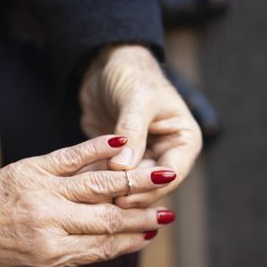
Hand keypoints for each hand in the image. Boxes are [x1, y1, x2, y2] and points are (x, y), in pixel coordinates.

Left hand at [0, 135, 176, 266]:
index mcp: (48, 255)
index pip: (102, 247)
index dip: (131, 241)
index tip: (155, 234)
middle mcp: (49, 223)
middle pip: (108, 217)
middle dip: (142, 214)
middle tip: (170, 213)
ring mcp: (40, 192)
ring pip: (98, 186)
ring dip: (135, 181)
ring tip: (165, 175)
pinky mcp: (30, 168)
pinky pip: (70, 155)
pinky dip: (97, 147)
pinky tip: (122, 141)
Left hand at [80, 45, 202, 207]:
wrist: (106, 63)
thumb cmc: (132, 74)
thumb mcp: (137, 100)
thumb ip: (132, 133)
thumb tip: (124, 168)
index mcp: (184, 140)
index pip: (172, 174)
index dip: (150, 188)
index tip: (125, 196)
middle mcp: (167, 152)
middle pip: (151, 186)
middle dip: (129, 193)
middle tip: (104, 203)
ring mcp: (144, 158)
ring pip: (131, 186)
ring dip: (113, 192)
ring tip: (91, 201)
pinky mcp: (121, 159)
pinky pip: (112, 177)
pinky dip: (100, 183)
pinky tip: (82, 189)